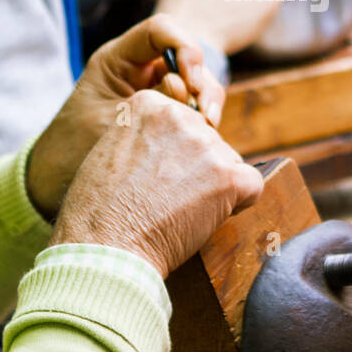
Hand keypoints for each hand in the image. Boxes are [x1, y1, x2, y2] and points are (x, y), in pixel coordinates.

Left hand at [25, 14, 224, 218]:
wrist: (58, 178)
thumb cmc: (74, 148)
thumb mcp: (112, 124)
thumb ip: (153, 109)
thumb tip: (194, 103)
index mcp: (119, 59)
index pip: (160, 30)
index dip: (184, 46)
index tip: (190, 83)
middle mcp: (142, 69)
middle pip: (188, 58)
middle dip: (202, 84)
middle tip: (206, 117)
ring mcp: (157, 90)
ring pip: (198, 84)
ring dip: (207, 104)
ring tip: (207, 130)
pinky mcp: (168, 114)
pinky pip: (195, 109)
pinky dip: (202, 122)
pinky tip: (202, 141)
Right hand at [50, 89, 263, 277]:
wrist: (106, 247)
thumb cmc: (99, 210)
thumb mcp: (110, 149)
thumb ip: (144, 136)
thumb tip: (171, 147)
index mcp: (149, 104)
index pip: (183, 123)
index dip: (173, 155)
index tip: (152, 177)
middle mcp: (180, 116)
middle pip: (208, 141)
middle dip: (196, 169)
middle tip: (166, 198)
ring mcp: (206, 145)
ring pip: (229, 163)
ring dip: (214, 187)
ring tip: (178, 210)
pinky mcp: (228, 176)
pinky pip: (252, 185)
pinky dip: (239, 204)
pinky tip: (207, 217)